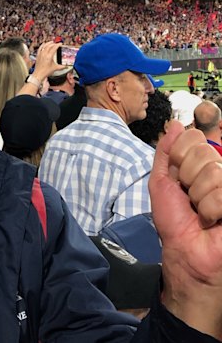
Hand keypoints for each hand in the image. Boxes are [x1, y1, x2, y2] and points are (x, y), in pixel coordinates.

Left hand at [32, 41, 61, 81]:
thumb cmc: (46, 71)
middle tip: (56, 43)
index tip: (60, 44)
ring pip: (44, 46)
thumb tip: (66, 67)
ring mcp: (40, 54)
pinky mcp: (38, 56)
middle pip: (49, 46)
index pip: (54, 48)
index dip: (58, 45)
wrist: (39, 74)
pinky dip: (42, 45)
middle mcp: (44, 54)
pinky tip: (43, 44)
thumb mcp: (55, 68)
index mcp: (49, 56)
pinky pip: (40, 49)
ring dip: (48, 43)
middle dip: (53, 43)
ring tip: (51, 42)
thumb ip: (61, 67)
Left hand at [150, 121, 221, 336]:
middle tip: (189, 198)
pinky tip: (213, 220)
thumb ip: (166, 151)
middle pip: (203, 152)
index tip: (178, 177)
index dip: (179, 156)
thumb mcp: (161, 180)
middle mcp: (219, 170)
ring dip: (199, 198)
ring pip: (213, 173)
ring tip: (201, 212)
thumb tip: (176, 124)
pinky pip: (221, 193)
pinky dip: (211, 209)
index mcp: (202, 162)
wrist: (185, 252)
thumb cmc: (174, 221)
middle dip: (187, 178)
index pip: (194, 136)